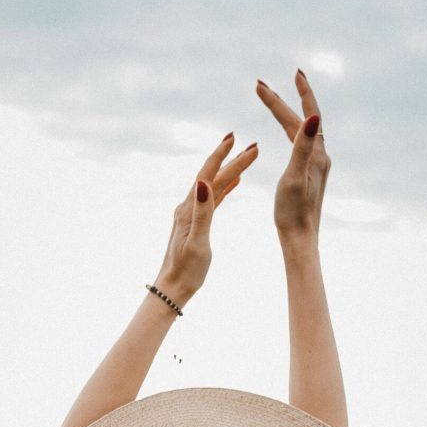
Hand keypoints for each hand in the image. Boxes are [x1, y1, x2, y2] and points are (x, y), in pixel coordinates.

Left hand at [153, 133, 258, 304]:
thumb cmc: (186, 270)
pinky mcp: (196, 223)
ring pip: (215, 186)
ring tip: (247, 157)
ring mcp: (192, 214)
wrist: (173, 288)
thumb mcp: (197, 243)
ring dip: (231, 172)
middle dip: (233, 160)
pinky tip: (235, 182)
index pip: (207, 174)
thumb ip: (202, 213)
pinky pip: (214, 200)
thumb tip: (204, 183)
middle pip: (214, 177)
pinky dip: (225, 188)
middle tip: (254, 146)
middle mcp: (189, 207)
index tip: (235, 138)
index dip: (221, 155)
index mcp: (189, 209)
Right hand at [256, 69, 330, 244]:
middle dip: (282, 102)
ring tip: (271, 99)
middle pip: (300, 121)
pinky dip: (290, 130)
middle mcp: (320, 157)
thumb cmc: (293, 213)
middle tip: (260, 86)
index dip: (298, 94)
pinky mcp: (310, 175)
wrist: (299, 240)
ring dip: (285, 114)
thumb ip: (303, 146)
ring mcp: (316, 166)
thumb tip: (314, 117)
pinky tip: (287, 131)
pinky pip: (300, 144)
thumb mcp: (294, 178)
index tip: (293, 73)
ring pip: (300, 131)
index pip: (306, 116)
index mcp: (317, 155)